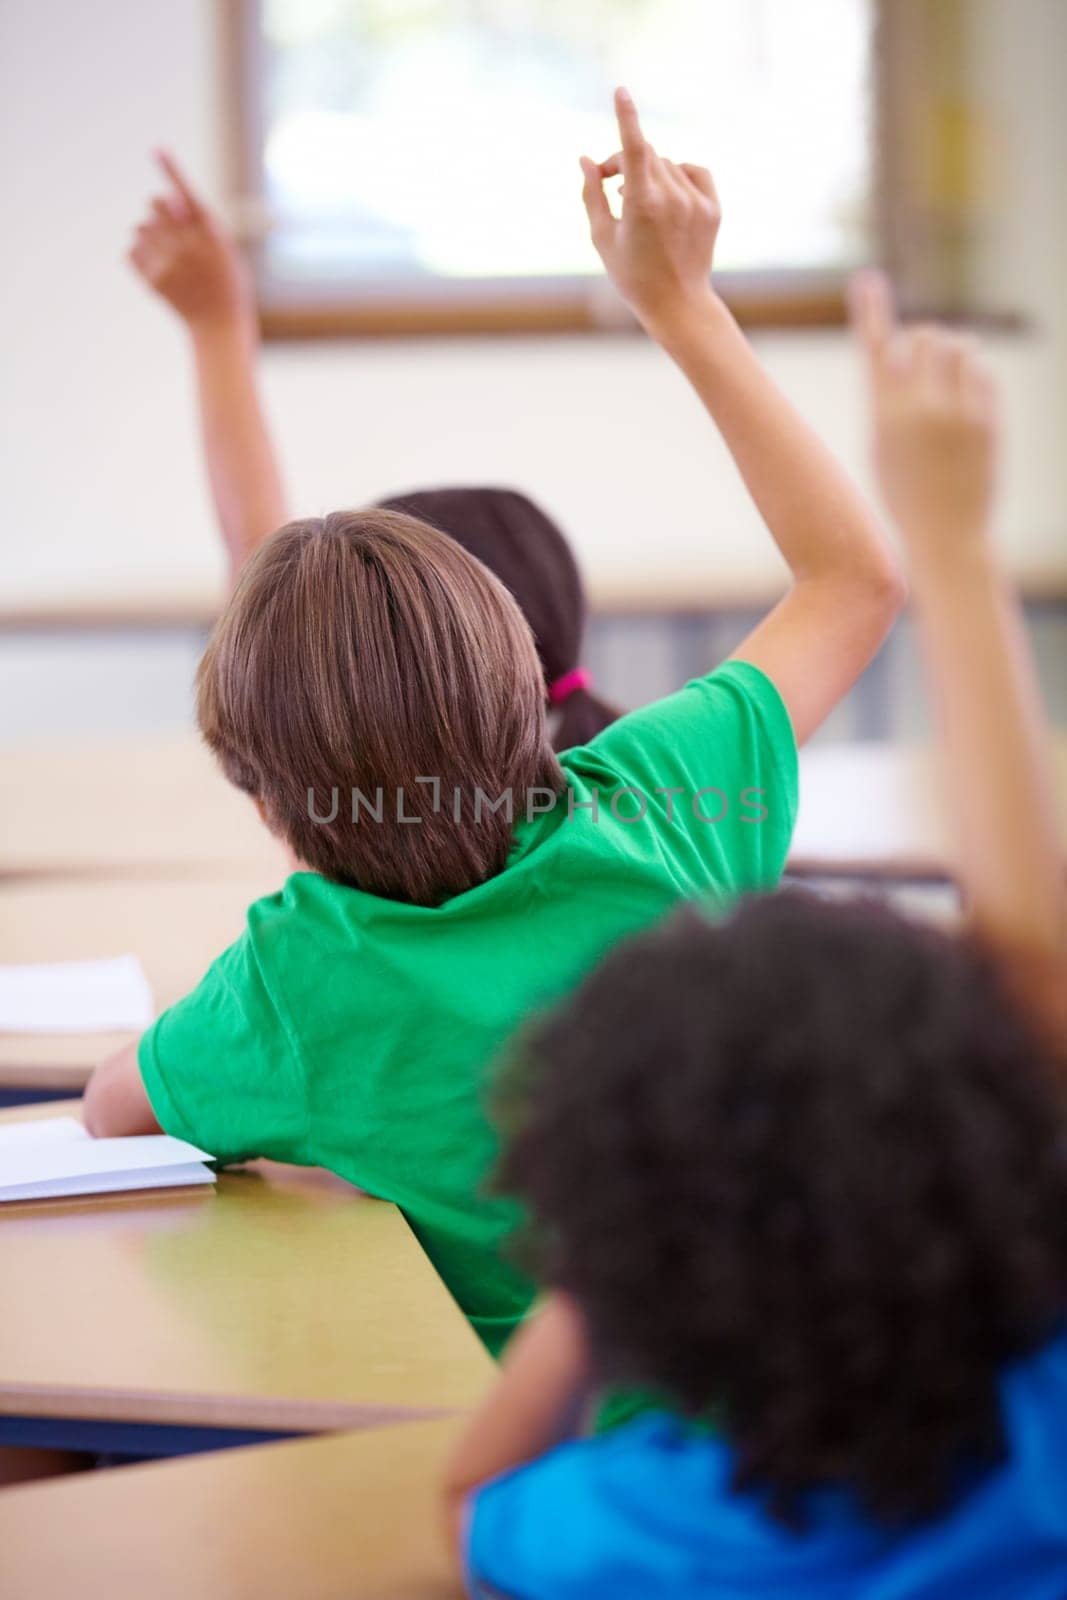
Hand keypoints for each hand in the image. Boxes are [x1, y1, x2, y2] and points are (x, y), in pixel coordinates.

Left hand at [127, 152, 252, 332]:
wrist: (221, 325)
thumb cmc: (227, 283)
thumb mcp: (224, 249)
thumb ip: (197, 222)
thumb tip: (165, 197)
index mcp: (211, 233)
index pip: (187, 193)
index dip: (171, 170)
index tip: (156, 150)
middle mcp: (188, 245)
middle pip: (154, 204)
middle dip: (158, 210)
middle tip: (168, 226)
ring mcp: (169, 262)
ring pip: (140, 228)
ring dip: (148, 233)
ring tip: (165, 252)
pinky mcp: (154, 279)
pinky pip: (132, 251)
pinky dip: (139, 255)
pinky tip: (156, 267)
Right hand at [580, 88, 720, 335]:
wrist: (677, 304)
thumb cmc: (633, 276)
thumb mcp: (603, 238)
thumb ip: (592, 195)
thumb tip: (586, 160)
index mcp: (642, 205)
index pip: (634, 148)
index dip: (626, 117)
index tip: (621, 91)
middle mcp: (673, 198)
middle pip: (646, 155)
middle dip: (625, 162)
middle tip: (609, 184)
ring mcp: (696, 202)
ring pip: (667, 165)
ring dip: (650, 174)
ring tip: (639, 204)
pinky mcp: (713, 207)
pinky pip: (694, 171)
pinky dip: (679, 175)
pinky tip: (668, 196)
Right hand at [852, 271, 998, 554]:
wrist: (945, 536)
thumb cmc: (904, 494)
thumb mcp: (881, 447)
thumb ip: (888, 398)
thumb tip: (899, 350)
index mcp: (884, 417)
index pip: (876, 350)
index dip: (871, 311)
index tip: (866, 280)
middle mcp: (920, 410)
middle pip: (925, 337)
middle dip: (924, 338)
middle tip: (922, 352)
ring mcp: (958, 414)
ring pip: (960, 346)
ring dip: (952, 350)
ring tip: (947, 372)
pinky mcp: (988, 421)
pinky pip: (982, 374)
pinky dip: (972, 376)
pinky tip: (965, 398)